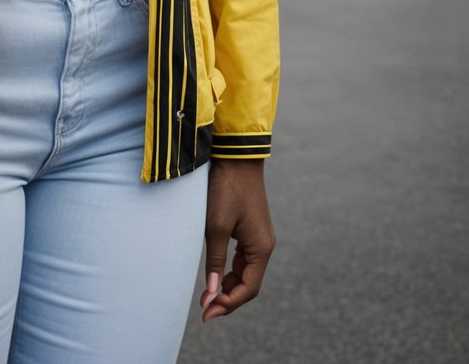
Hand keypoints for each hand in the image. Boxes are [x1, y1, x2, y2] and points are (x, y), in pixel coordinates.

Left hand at [199, 159, 274, 322]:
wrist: (236, 156)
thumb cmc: (227, 189)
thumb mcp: (216, 226)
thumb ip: (215, 261)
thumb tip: (211, 293)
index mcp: (261, 249)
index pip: (248, 289)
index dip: (228, 304)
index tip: (207, 312)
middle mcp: (264, 246)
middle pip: (248, 283)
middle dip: (227, 298)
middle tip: (205, 308)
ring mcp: (258, 237)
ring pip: (245, 272)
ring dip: (228, 285)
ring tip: (207, 295)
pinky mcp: (250, 229)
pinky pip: (243, 258)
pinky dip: (230, 270)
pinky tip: (215, 274)